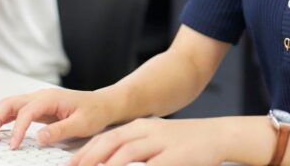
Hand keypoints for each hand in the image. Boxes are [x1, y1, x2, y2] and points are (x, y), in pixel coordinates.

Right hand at [0, 88, 116, 149]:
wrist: (102, 104)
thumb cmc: (94, 111)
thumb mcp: (81, 124)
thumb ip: (60, 130)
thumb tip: (39, 138)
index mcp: (50, 98)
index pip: (26, 112)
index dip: (17, 129)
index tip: (13, 146)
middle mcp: (41, 96)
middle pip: (10, 103)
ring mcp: (37, 101)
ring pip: (8, 105)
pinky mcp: (37, 108)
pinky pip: (14, 111)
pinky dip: (2, 120)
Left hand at [68, 117, 226, 165]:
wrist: (217, 136)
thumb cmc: (186, 143)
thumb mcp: (157, 141)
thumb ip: (136, 151)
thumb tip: (114, 160)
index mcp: (140, 126)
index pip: (105, 138)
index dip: (86, 151)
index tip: (71, 164)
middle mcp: (147, 131)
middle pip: (110, 142)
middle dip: (88, 158)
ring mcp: (159, 142)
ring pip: (125, 152)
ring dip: (105, 164)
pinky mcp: (172, 155)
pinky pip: (149, 165)